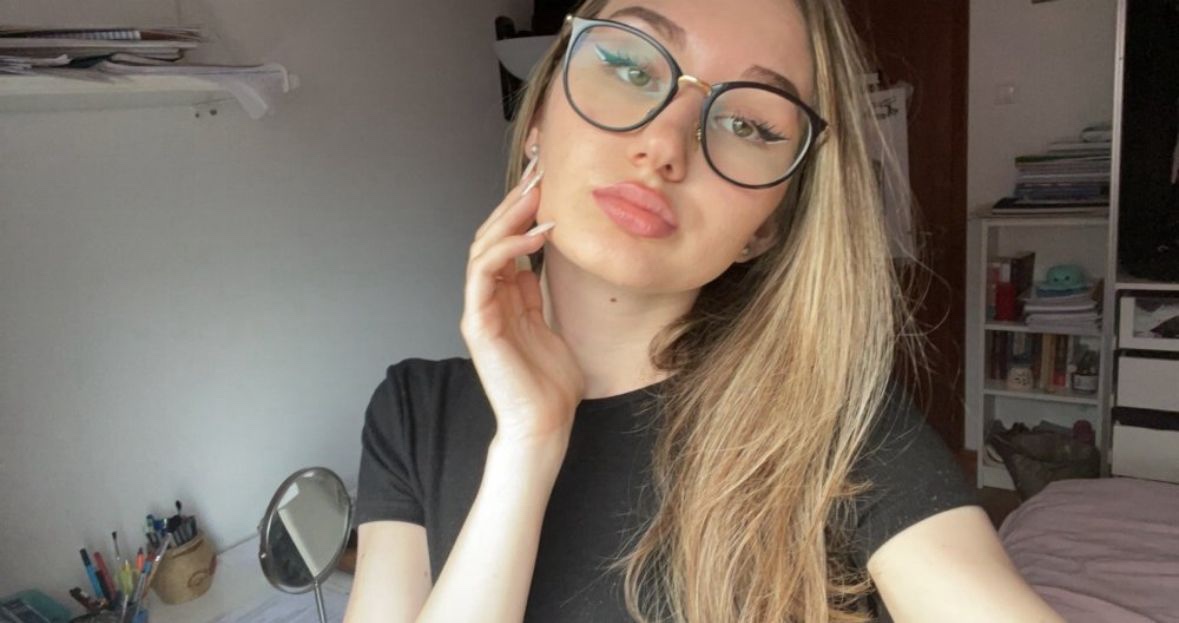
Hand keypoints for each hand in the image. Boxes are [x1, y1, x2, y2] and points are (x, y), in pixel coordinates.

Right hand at [461, 167, 584, 444]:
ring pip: (482, 246)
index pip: (505, 239)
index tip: (545, 177)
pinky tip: (536, 235)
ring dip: (509, 216)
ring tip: (537, 194)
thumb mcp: (548, 324)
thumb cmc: (551, 383)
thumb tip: (534, 259)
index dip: (521, 207)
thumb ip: (535, 293)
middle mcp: (486, 298)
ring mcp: (479, 309)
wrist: (545, 422)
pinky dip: (507, 248)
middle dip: (514, 200)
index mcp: (502, 297)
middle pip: (490, 235)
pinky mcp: (478, 323)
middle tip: (539, 171)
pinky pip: (484, 272)